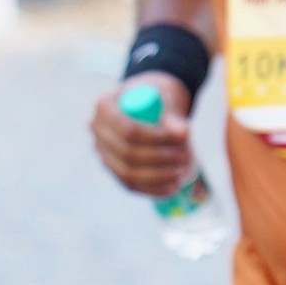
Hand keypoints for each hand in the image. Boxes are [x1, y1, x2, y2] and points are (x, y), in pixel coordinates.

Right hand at [92, 71, 199, 197]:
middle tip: (187, 157)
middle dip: (161, 159)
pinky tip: (174, 186)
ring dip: (159, 176)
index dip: (157, 139)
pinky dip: (153, 189)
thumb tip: (183, 133)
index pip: (129, 130)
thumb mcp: (168, 96)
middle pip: (127, 154)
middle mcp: (98, 132)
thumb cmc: (159, 96)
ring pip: (128, 174)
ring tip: (184, 171)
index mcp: (105, 107)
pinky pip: (131, 185)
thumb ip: (173, 114)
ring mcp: (104, 153)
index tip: (184, 139)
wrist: (151, 103)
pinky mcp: (114, 169)